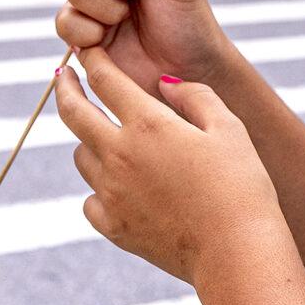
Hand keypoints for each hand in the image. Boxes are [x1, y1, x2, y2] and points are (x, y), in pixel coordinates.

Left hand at [54, 46, 283, 288]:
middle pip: (73, 112)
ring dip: (88, 141)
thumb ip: (194, 96)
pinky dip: (98, 190)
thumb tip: (163, 81)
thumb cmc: (241, 187)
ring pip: (81, 157)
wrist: (236, 253)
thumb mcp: (229, 129)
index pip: (105, 79)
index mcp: (148, 125)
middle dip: (65, 87)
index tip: (88, 51)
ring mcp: (112, 193)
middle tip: (63, 76)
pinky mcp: (113, 227)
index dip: (94, 59)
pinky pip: (90, 201)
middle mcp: (119, 155)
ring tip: (102, 137)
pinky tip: (116, 187)